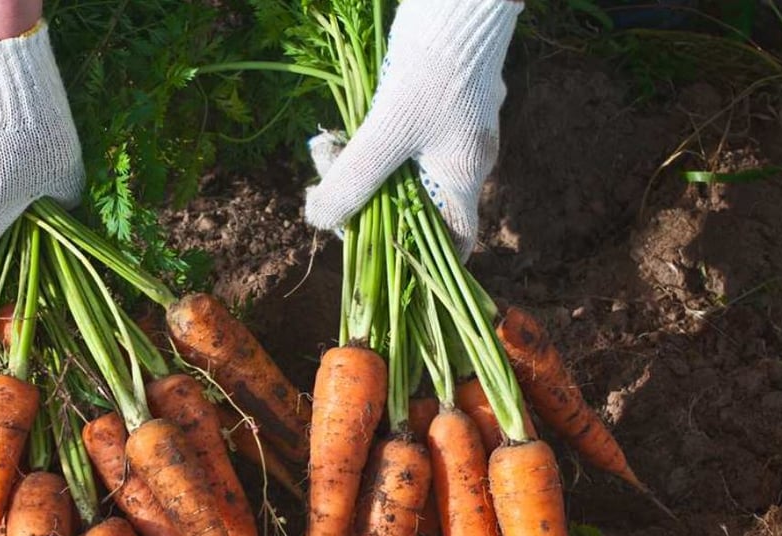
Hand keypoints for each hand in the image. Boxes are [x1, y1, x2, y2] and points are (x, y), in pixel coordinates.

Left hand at [304, 0, 521, 257]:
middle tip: (327, 195)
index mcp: (463, 177)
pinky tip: (337, 133)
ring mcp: (446, 132)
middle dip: (366, 206)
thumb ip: (354, 180)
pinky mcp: (428, 105)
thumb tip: (318, 221)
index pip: (454, 242)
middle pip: (412, 207)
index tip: (377, 263)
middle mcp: (460, 160)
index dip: (420, 263)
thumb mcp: (386, 132)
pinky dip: (364, 142)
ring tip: (326, 153)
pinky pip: (392, 140)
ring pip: (396, 170)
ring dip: (357, 170)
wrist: (456, 2)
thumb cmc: (433, 70)